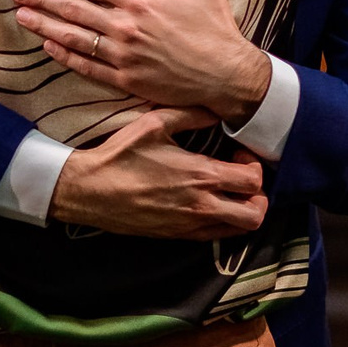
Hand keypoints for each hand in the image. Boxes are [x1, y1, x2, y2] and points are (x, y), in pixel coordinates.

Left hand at [13, 0, 273, 123]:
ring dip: (45, 27)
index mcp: (141, 2)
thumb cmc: (216, 28)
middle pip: (74, 10)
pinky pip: (87, 67)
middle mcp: (125, 28)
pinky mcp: (125, 80)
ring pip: (74, 38)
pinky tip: (48, 48)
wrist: (228, 77)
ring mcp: (122, 56)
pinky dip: (65, 57)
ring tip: (22, 17)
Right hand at [49, 106, 268, 239]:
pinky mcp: (177, 235)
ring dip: (242, 211)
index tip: (239, 155)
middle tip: (242, 180)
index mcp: (201, 175)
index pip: (254, 180)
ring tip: (227, 193)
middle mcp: (202, 204)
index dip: (254, 165)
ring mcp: (190, 224)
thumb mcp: (153, 123)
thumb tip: (215, 111)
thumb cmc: (119, 155)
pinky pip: (214, 235)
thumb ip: (190, 115)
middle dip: (258, 197)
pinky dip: (220, 222)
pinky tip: (205, 203)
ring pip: (239, 230)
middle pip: (256, 214)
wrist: (89, 190)